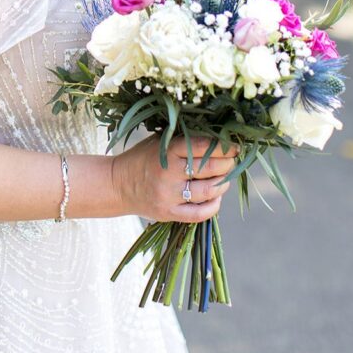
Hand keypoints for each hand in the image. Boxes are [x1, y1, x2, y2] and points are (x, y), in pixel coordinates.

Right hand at [111, 134, 237, 222]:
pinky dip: (214, 206)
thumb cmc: (143, 158)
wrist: (118, 184)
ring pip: (208, 191)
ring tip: (225, 178)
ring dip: (223, 184)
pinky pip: (199, 214)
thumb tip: (217, 139)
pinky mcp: (169, 213)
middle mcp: (169, 173)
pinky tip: (216, 197)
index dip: (223, 146)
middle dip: (228, 164)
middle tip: (232, 161)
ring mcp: (169, 195)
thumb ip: (183, 140)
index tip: (234, 146)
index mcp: (167, 150)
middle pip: (210, 169)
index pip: (202, 146)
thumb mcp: (159, 142)